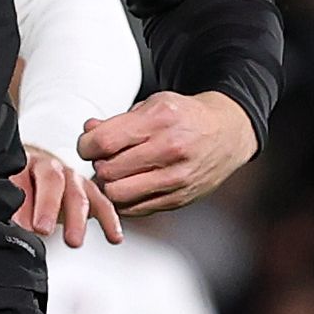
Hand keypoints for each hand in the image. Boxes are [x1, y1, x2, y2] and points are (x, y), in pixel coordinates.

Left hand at [11, 142, 124, 245]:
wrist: (32, 174)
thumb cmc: (17, 185)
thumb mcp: (6, 192)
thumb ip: (6, 206)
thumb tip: (6, 228)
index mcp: (23, 163)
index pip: (21, 177)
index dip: (20, 202)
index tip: (18, 225)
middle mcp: (49, 166)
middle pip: (52, 181)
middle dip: (48, 206)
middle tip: (42, 229)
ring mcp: (71, 177)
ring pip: (77, 194)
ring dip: (76, 219)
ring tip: (74, 241)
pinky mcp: (87, 191)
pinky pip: (101, 204)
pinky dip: (109, 220)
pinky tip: (114, 237)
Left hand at [79, 90, 257, 214]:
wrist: (227, 133)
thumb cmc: (187, 117)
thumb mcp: (153, 105)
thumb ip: (117, 121)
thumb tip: (88, 130)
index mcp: (159, 120)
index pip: (103, 142)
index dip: (86, 146)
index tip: (89, 146)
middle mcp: (169, 149)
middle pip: (107, 171)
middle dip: (98, 166)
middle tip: (105, 159)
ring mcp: (175, 177)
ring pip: (118, 194)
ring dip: (109, 186)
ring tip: (117, 174)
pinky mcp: (178, 199)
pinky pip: (135, 208)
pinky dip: (125, 200)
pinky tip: (131, 185)